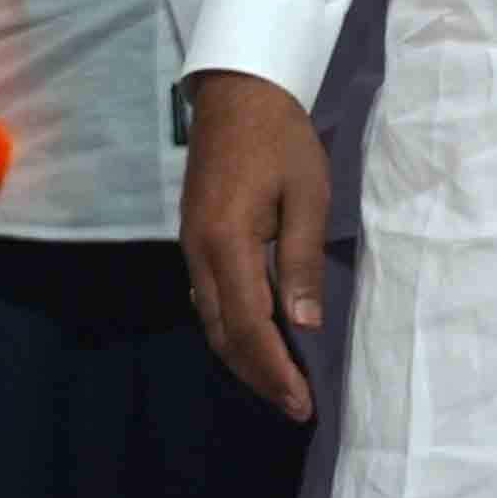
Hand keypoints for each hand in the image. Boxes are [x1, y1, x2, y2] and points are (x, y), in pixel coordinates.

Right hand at [178, 68, 327, 423]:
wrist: (235, 91)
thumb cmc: (280, 139)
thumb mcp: (306, 196)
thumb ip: (299, 262)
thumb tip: (302, 326)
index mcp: (227, 241)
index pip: (248, 325)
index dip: (274, 369)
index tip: (301, 403)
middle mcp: (198, 251)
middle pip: (221, 332)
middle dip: (257, 374)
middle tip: (294, 405)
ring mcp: (190, 245)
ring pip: (208, 319)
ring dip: (241, 357)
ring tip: (278, 383)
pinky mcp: (193, 237)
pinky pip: (205, 299)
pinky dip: (229, 330)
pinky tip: (255, 339)